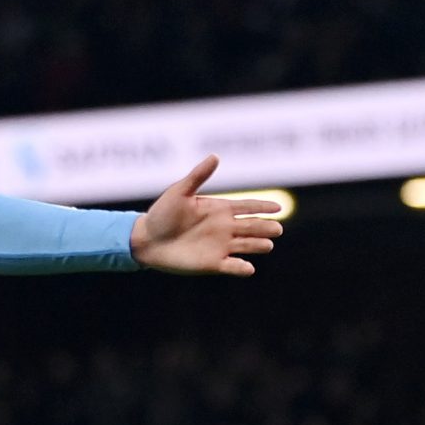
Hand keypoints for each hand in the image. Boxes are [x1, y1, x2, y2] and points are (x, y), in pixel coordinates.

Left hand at [128, 157, 282, 276]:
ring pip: (247, 245)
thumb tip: (215, 156)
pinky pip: (232, 266)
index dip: (263, 207)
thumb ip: (198, 176)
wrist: (146, 240)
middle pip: (253, 227)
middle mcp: (224, 228)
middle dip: (266, 227)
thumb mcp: (179, 192)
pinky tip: (249, 268)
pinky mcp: (212, 263)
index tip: (278, 207)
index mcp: (220, 209)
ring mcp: (220, 246)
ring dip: (258, 245)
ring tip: (268, 245)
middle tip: (277, 228)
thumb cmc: (162, 214)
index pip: (248, 207)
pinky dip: (241, 268)